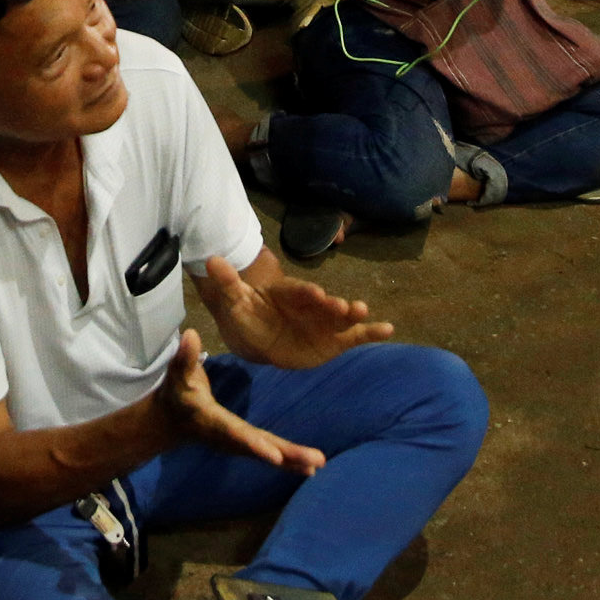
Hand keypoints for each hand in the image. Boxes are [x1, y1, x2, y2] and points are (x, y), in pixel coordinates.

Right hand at [156, 326, 321, 475]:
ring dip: (293, 459)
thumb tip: (190, 334)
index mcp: (213, 422)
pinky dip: (289, 461)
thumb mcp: (178, 375)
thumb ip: (185, 357)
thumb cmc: (177, 393)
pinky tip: (310, 468)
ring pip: (268, 453)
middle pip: (260, 447)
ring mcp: (238, 444)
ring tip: (317, 464)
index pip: (235, 434)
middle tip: (314, 461)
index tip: (274, 456)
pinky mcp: (245, 444)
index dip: (254, 444)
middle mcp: (228, 438)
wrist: (172, 421)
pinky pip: (269, 453)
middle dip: (286, 455)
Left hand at [199, 254, 391, 370]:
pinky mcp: (334, 339)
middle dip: (334, 305)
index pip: (298, 292)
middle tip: (347, 306)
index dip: (306, 293)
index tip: (315, 293)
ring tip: (364, 312)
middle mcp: (312, 305)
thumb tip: (211, 260)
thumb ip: (228, 283)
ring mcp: (325, 321)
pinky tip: (388, 330)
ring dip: (353, 314)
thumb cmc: (249, 314)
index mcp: (288, 294)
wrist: (258, 336)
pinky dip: (371, 332)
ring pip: (342, 317)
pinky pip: (355, 335)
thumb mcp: (234, 300)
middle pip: (324, 304)